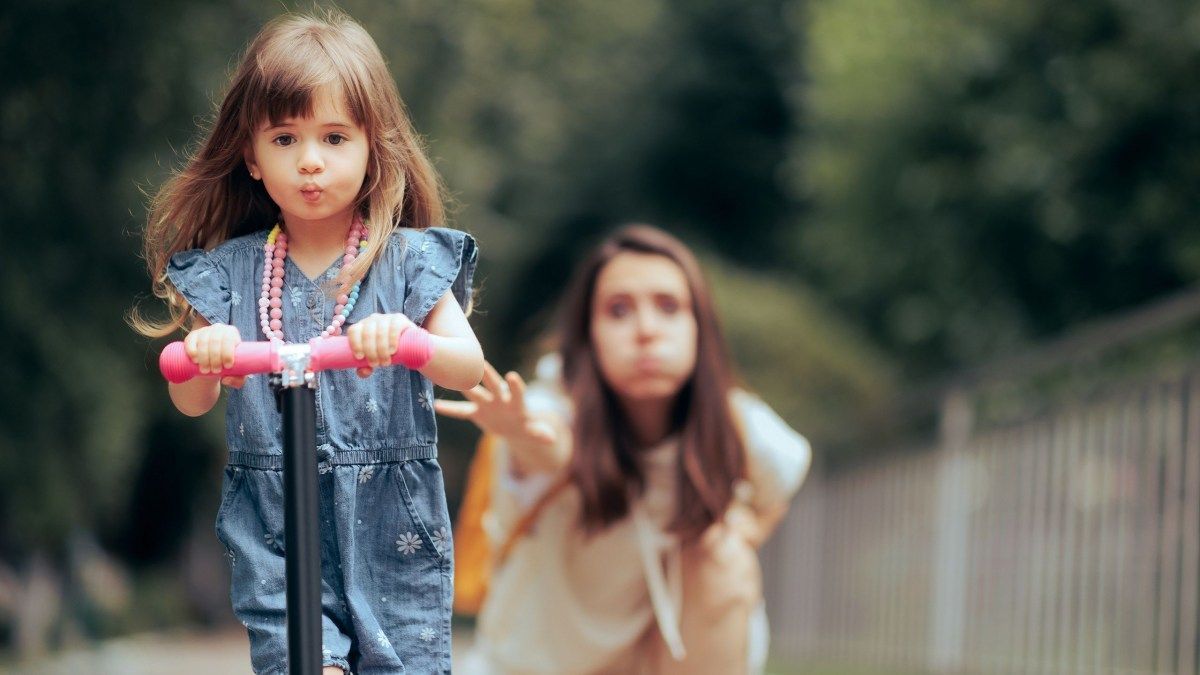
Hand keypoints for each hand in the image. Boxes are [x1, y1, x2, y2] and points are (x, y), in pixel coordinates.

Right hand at [184, 323, 242, 386]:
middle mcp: (218, 329)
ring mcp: (204, 331)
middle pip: (215, 341)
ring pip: (203, 341)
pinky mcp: (192, 336)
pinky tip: (195, 360)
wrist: (212, 363)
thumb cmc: (227, 366)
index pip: (229, 339)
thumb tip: (225, 380)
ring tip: (205, 370)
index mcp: (232, 333)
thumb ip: (238, 380)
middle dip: (215, 358)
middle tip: (215, 371)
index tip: (227, 366)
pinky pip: (190, 340)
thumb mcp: (237, 373)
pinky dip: (192, 350)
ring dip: (204, 357)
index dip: (228, 352)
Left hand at [347, 313, 415, 376]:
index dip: (355, 344)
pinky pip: (393, 328)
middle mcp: (372, 320)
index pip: (353, 330)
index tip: (360, 357)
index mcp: (362, 327)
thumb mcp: (375, 359)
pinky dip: (392, 340)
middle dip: (370, 352)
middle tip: (376, 364)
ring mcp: (386, 318)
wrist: (409, 345)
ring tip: (385, 362)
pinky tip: (392, 351)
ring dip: (381, 350)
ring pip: (380, 332)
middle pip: (367, 334)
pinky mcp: (399, 319)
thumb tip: (363, 372)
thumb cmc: (386, 351)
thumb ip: (366, 367)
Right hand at [434, 361, 556, 446]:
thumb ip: (541, 433)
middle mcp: (500, 398)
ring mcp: (486, 403)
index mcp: (516, 402)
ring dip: (463, 385)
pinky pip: (460, 411)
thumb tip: (552, 438)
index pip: (517, 391)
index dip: (515, 385)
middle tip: (478, 362)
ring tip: (449, 374)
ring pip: (474, 392)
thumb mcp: (534, 431)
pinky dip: (449, 410)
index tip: (512, 376)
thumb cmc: (527, 426)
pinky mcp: (476, 412)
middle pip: (493, 384)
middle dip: (487, 374)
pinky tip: (434, 406)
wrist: (514, 426)